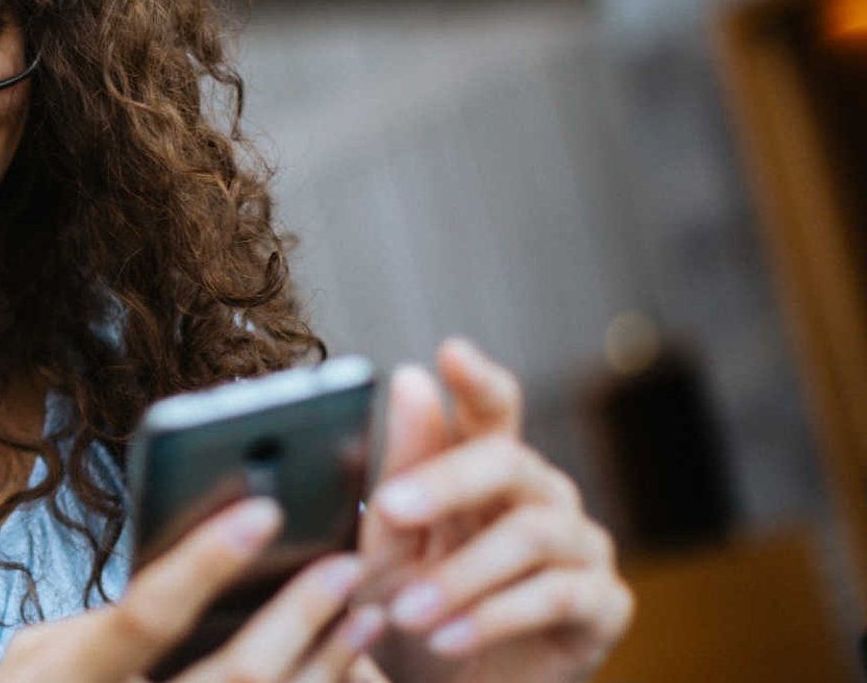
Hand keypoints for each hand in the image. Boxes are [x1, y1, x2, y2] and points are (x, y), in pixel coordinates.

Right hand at [0, 497, 387, 682]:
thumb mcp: (35, 660)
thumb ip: (96, 623)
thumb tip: (191, 578)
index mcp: (64, 680)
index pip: (145, 616)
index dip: (205, 564)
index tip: (264, 512)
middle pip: (232, 678)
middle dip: (297, 617)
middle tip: (345, 565)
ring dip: (328, 664)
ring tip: (365, 612)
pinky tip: (346, 667)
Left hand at [359, 339, 632, 682]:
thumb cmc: (415, 615)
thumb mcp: (388, 550)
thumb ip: (400, 474)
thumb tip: (413, 380)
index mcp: (490, 473)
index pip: (494, 409)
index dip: (478, 379)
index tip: (450, 354)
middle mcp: (545, 497)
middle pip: (510, 461)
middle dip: (446, 480)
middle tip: (391, 507)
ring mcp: (582, 548)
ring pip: (531, 534)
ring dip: (459, 574)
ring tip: (405, 612)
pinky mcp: (605, 605)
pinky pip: (559, 595)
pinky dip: (494, 616)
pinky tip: (448, 638)